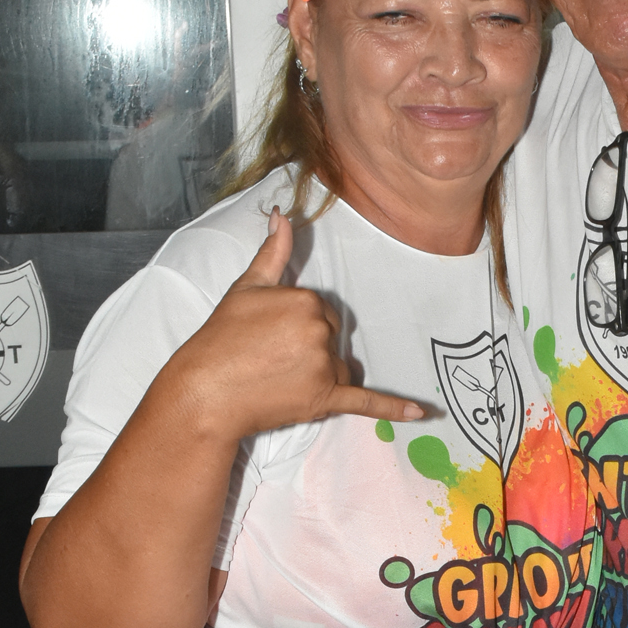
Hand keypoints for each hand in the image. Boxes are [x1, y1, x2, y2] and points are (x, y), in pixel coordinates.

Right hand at [166, 208, 423, 441]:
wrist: (205, 391)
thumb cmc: (221, 338)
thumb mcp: (246, 288)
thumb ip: (273, 252)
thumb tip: (281, 214)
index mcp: (307, 301)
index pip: (321, 311)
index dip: (296, 324)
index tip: (270, 335)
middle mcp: (320, 332)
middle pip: (333, 339)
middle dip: (310, 349)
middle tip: (271, 359)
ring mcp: (324, 367)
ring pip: (342, 369)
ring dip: (322, 375)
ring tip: (282, 380)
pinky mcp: (325, 399)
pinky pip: (367, 403)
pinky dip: (394, 408)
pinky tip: (422, 413)